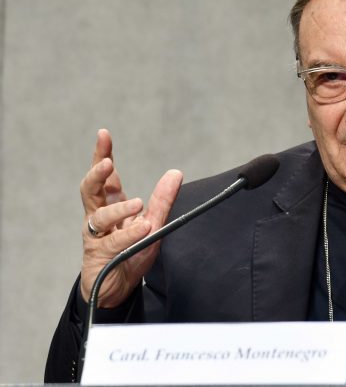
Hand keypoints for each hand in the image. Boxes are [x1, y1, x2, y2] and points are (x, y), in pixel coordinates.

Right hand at [79, 129, 182, 307]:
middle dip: (96, 174)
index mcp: (110, 206)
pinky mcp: (99, 256)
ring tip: (138, 203)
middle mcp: (97, 218)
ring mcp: (95, 237)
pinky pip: (113, 244)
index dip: (102, 155)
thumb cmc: (131, 252)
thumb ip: (163, 200)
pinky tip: (143, 228)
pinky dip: (128, 235)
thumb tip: (176, 172)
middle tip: (108, 163)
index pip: (105, 177)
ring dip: (119, 209)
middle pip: (90, 190)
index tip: (103, 134)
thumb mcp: (154, 222)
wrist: (116, 289)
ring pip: (98, 217)